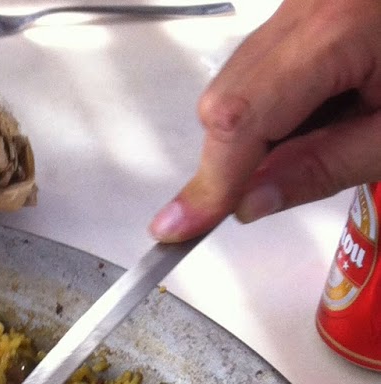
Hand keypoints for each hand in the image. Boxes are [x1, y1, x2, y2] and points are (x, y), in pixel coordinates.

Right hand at [150, 0, 380, 240]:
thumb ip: (322, 167)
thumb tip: (249, 203)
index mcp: (337, 29)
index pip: (240, 118)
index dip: (208, 181)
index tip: (179, 228)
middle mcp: (308, 3)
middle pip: (227, 97)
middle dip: (231, 159)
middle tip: (264, 197)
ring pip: (239, 81)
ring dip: (258, 132)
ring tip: (327, 137)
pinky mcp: (307, 3)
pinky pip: (265, 62)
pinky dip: (276, 104)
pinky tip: (324, 113)